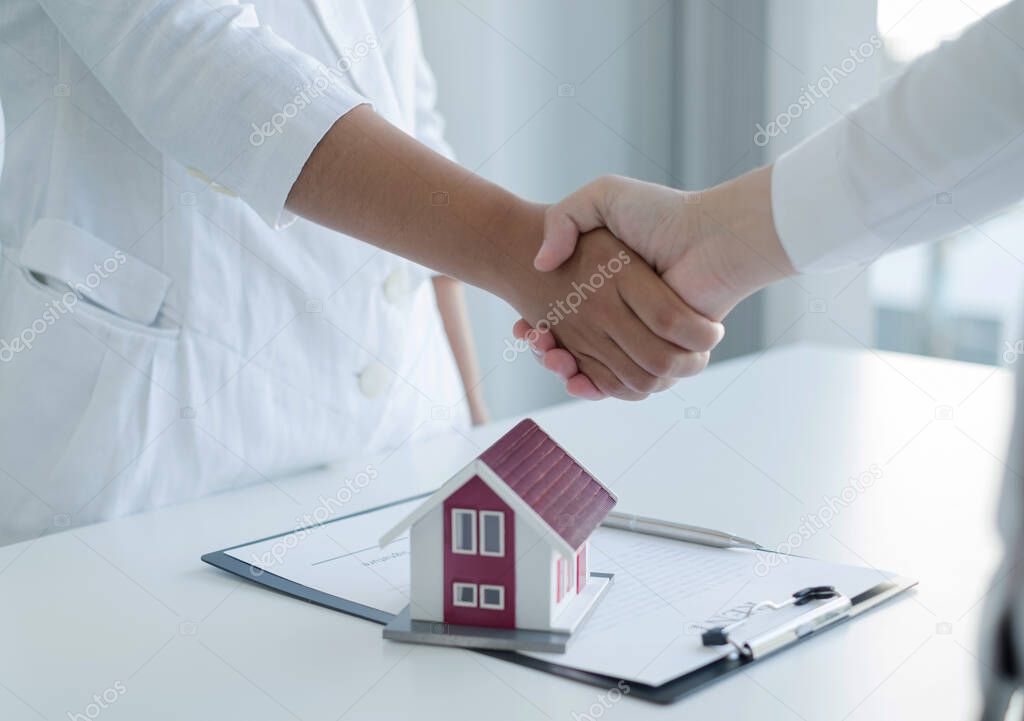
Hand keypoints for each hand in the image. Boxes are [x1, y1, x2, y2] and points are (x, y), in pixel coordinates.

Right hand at [502, 224, 723, 400]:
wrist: (711, 237)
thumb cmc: (661, 214)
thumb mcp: (602, 197)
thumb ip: (564, 218)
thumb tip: (542, 264)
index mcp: (607, 286)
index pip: (561, 318)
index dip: (537, 329)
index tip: (523, 328)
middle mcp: (621, 315)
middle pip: (571, 349)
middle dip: (547, 352)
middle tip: (537, 342)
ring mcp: (639, 337)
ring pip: (589, 370)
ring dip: (563, 368)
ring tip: (551, 354)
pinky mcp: (658, 355)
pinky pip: (619, 383)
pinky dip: (591, 385)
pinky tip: (572, 373)